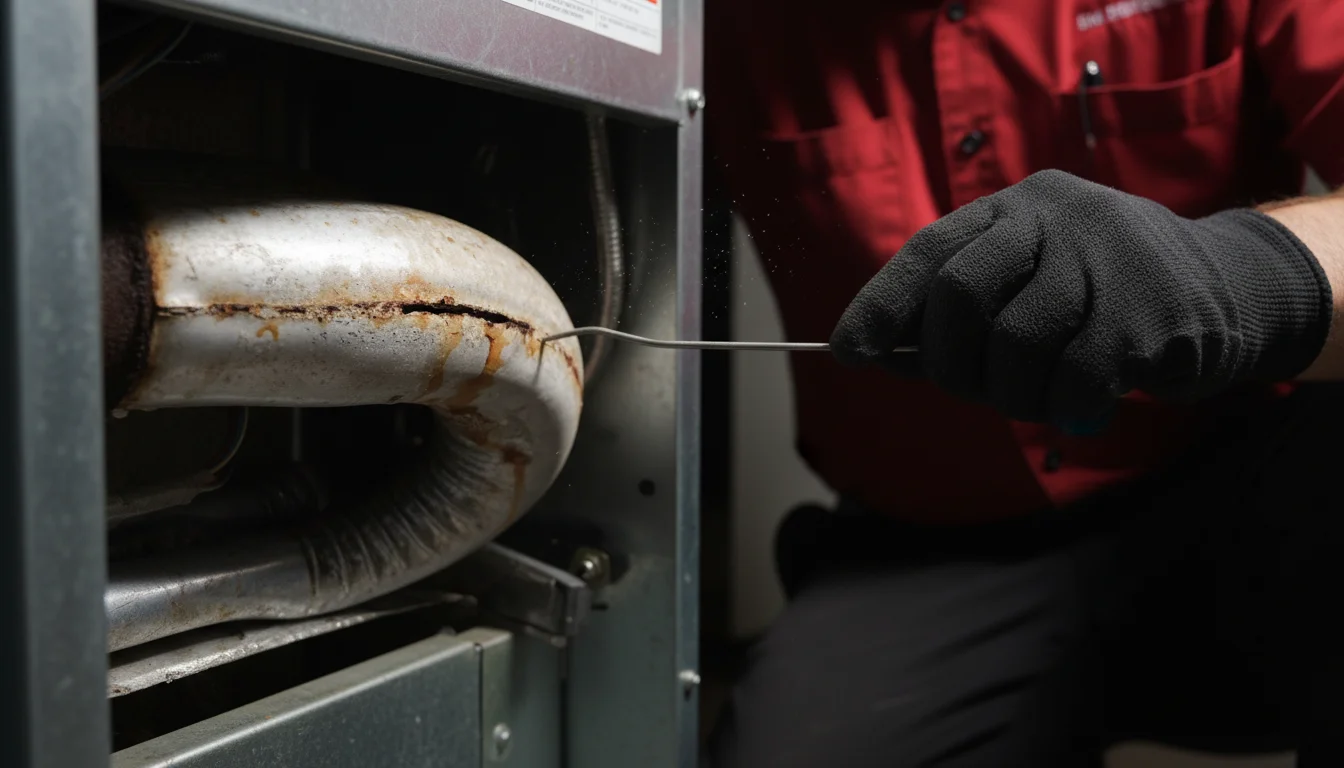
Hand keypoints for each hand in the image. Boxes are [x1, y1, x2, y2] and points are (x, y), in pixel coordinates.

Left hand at [830, 170, 1331, 425]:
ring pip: (1014, 346)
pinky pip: (1072, 381)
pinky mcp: (1148, 311)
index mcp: (1015, 208)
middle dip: (949, 362)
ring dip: (1013, 396)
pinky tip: (1082, 406)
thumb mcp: (1029, 282)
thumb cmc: (1101, 296)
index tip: (848, 351)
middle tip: (971, 389)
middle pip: (960, 294)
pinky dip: (1064, 410)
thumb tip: (875, 352)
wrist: (1228, 287)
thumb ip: (960, 312)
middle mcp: (1055, 217)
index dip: (882, 304)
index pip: (929, 252)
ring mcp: (1105, 257)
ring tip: (1040, 398)